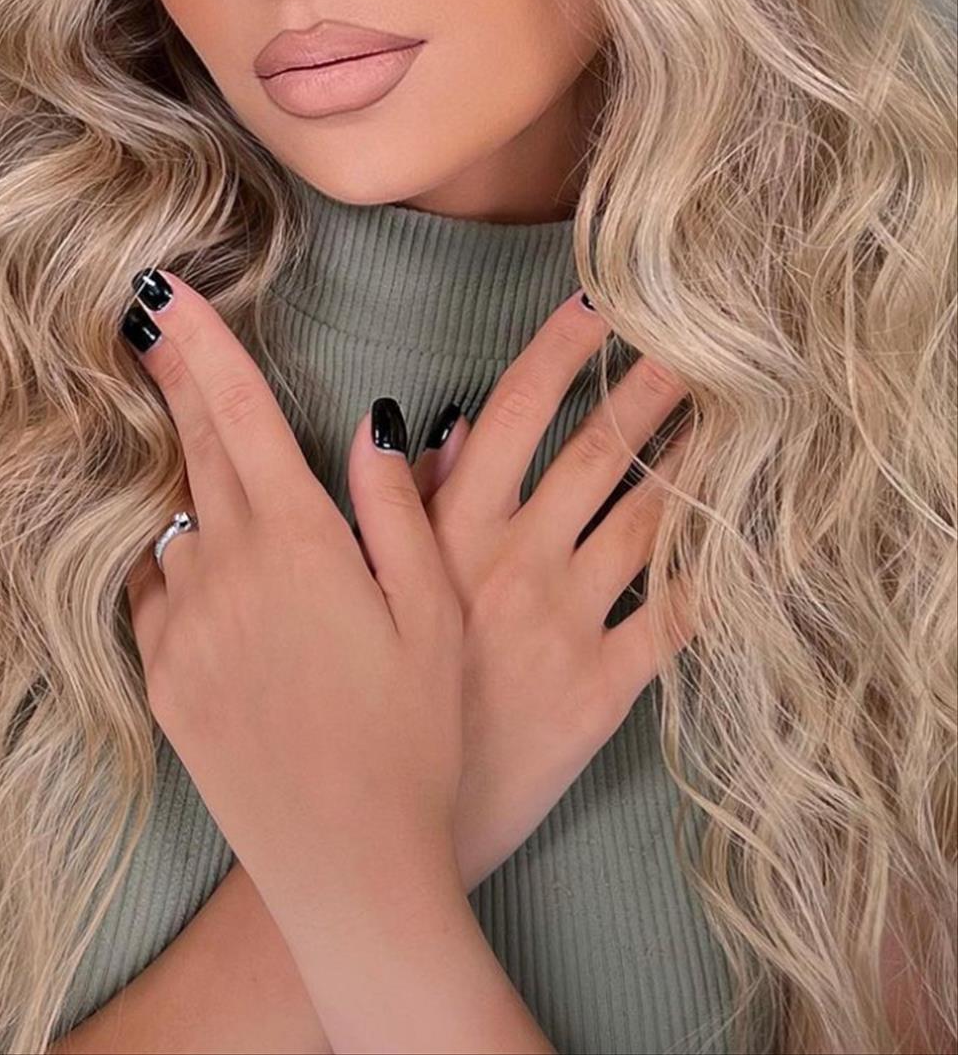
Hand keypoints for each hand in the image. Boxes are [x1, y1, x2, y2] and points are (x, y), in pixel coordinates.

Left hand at [120, 270, 464, 936]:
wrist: (348, 870)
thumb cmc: (416, 740)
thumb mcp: (433, 616)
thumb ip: (397, 509)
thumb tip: (374, 424)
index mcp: (300, 542)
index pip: (240, 413)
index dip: (202, 345)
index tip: (166, 291)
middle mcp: (226, 571)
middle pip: (195, 450)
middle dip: (174, 381)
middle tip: (144, 324)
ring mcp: (182, 629)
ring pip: (176, 525)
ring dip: (189, 485)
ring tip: (204, 466)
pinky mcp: (161, 684)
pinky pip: (155, 595)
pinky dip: (175, 566)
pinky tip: (201, 571)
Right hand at [407, 292, 699, 893]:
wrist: (390, 821)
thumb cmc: (378, 693)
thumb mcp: (377, 584)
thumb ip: (402, 503)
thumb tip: (431, 420)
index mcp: (454, 530)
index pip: (516, 412)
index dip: (562, 351)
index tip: (603, 303)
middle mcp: (516, 561)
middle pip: (597, 453)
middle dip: (651, 389)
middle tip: (698, 338)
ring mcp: (565, 622)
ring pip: (646, 520)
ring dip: (691, 462)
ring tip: (734, 414)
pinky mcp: (604, 686)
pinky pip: (671, 619)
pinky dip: (712, 574)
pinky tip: (746, 537)